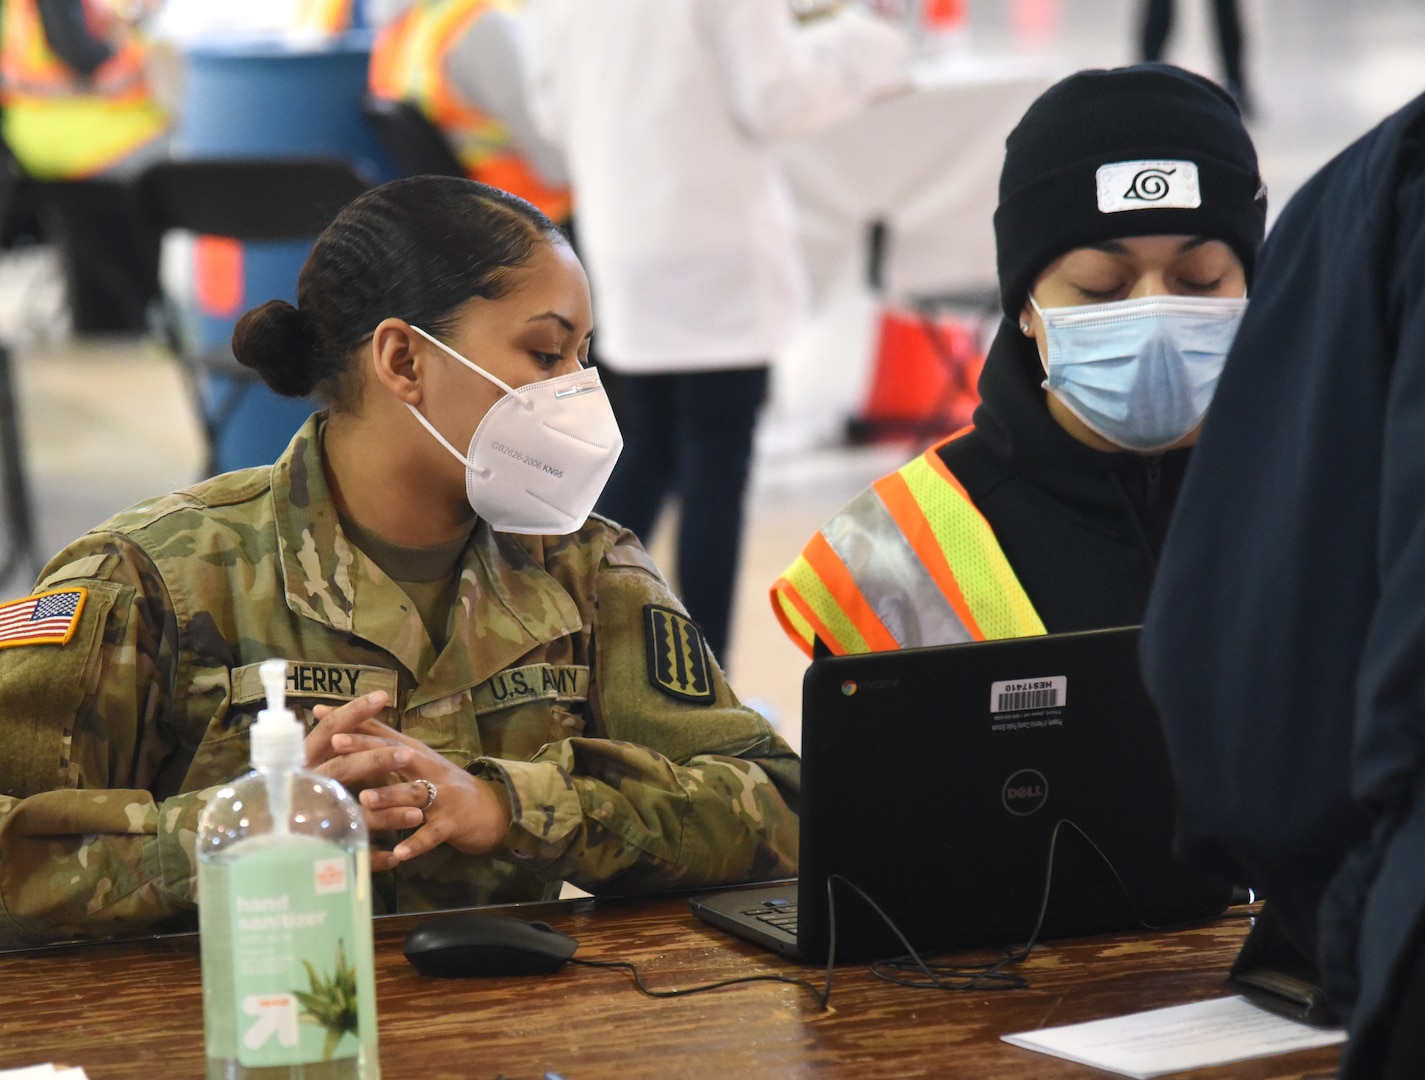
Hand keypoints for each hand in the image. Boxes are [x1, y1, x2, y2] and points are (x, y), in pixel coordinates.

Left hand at [308, 695, 512, 871]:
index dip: (353, 722)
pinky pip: (432, 834)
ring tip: (365, 799)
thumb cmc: (441, 786)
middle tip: (337, 744)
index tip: (322, 714)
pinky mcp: (453, 822)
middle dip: (366, 747)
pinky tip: (399, 853)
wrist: (489, 809)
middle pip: (396, 754)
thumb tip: (340, 734)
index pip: (382, 733)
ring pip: (414, 793)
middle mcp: (428, 768)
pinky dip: (416, 842)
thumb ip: (381, 752)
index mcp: (415, 753)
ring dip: (390, 795)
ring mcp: (442, 795)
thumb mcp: (413, 764)